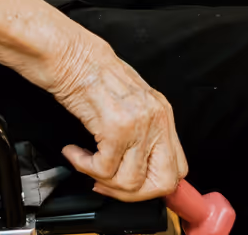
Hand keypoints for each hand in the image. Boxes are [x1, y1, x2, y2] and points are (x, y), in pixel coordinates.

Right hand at [46, 36, 187, 201]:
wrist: (69, 53)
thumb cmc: (91, 73)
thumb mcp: (128, 101)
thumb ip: (141, 131)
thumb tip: (139, 168)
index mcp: (162, 113)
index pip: (178, 168)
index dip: (153, 186)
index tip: (130, 186)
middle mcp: (156, 118)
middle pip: (164, 182)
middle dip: (132, 194)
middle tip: (107, 184)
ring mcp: (139, 124)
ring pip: (131, 182)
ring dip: (101, 180)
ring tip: (84, 162)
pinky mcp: (116, 128)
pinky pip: (103, 170)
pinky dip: (83, 166)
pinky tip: (73, 152)